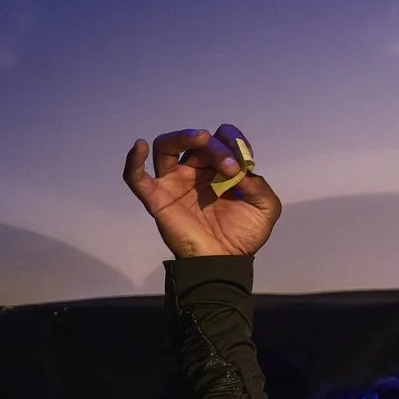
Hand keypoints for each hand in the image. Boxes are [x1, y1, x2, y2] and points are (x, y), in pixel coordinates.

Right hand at [124, 125, 279, 258]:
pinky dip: (133, 160)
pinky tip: (138, 146)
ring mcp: (174, 182)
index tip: (244, 158)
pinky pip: (136, 176)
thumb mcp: (265, 208)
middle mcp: (195, 170)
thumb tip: (243, 170)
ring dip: (182, 137)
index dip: (232, 140)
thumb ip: (260, 186)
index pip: (220, 139)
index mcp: (219, 170)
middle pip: (195, 142)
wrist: (226, 262)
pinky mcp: (157, 198)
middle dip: (215, 146)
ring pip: (165, 146)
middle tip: (230, 167)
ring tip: (200, 140)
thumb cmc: (243, 235)